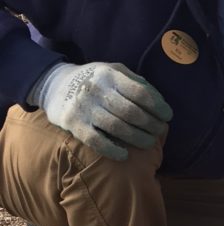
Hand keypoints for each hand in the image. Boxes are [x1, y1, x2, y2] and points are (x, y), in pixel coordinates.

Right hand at [30, 62, 172, 160]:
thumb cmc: (95, 79)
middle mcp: (97, 90)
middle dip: (151, 124)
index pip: (140, 93)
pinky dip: (112, 150)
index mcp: (110, 75)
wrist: (54, 84)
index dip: (158, 106)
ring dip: (137, 138)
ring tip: (149, 143)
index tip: (168, 116)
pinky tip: (124, 155)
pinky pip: (95, 140)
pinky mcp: (72, 123)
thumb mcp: (113, 70)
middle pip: (131, 112)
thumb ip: (135, 81)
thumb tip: (158, 98)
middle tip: (160, 130)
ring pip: (117, 127)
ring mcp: (84, 107)